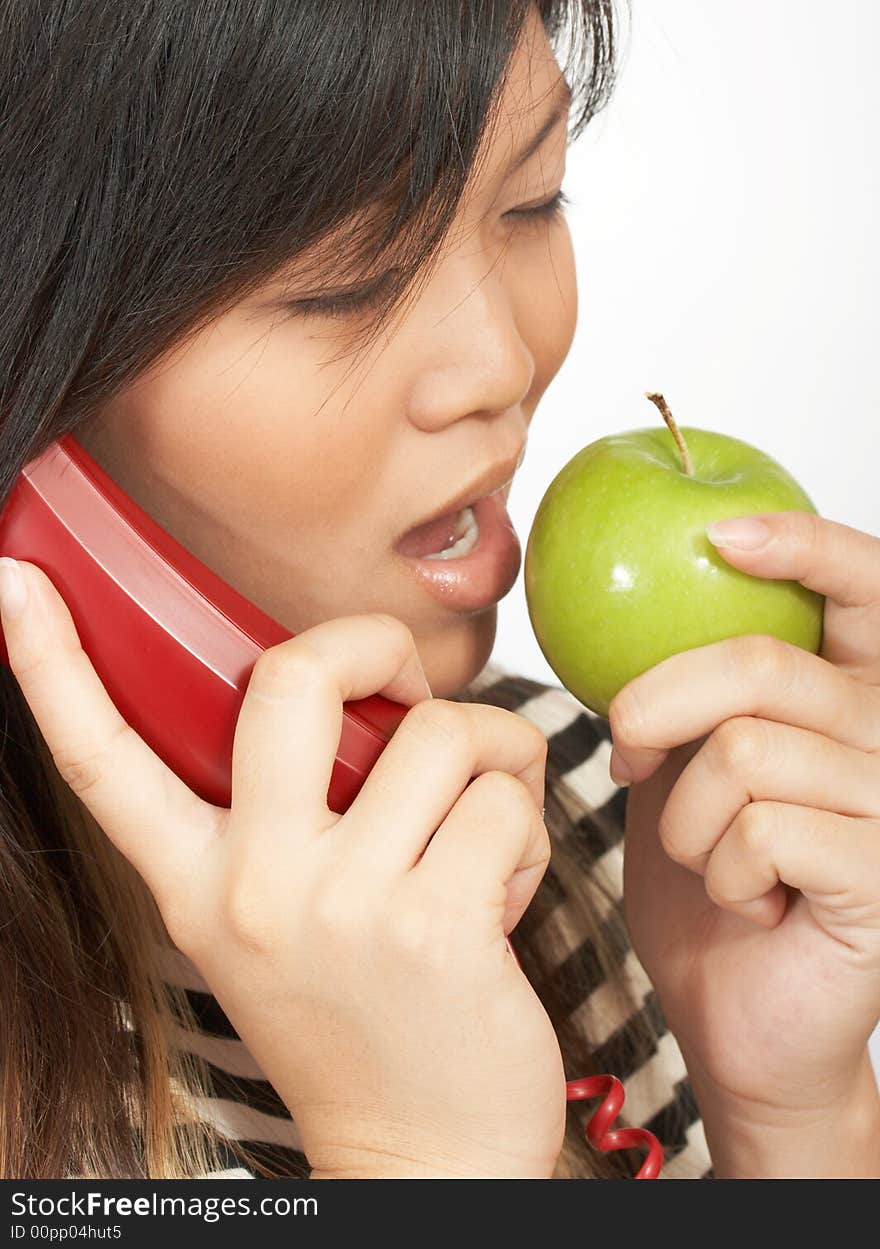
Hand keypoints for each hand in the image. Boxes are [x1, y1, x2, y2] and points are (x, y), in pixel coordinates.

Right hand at [0, 560, 564, 1178]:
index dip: (50, 663)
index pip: (102, 758)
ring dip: (490, 761)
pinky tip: (502, 889)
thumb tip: (360, 690)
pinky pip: (503, 796)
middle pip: (293, 676)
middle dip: (372, 642)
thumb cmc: (361, 1014)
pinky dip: (525, 824)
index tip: (15, 581)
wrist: (425, 1154)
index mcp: (196, 880)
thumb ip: (286, 812)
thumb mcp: (279, 918)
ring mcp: (340, 904)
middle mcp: (251, 885)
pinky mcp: (434, 924)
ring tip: (478, 832)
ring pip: (440, 732)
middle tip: (404, 683)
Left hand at [609, 511, 879, 1123]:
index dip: (804, 543)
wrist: (739, 1020)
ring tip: (705, 857)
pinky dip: (721, 867)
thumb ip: (683, 695)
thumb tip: (620, 610)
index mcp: (852, 694)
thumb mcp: (682, 769)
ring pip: (748, 750)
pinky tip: (747, 900)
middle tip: (628, 750)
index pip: (864, 585)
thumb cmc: (707, 888)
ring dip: (688, 814)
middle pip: (762, 666)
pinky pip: (764, 828)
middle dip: (659, 706)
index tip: (720, 533)